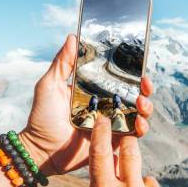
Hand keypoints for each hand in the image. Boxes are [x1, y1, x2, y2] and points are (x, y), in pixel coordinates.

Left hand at [19, 34, 154, 174]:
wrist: (41, 150)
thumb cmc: (42, 117)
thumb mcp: (49, 85)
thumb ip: (62, 63)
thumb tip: (73, 37)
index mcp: (94, 91)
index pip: (119, 79)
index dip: (133, 72)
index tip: (139, 66)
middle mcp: (107, 106)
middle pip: (135, 95)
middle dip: (145, 89)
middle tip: (144, 85)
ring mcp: (112, 125)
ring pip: (139, 114)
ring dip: (146, 107)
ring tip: (142, 104)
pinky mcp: (114, 142)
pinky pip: (134, 135)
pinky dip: (141, 128)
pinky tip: (138, 123)